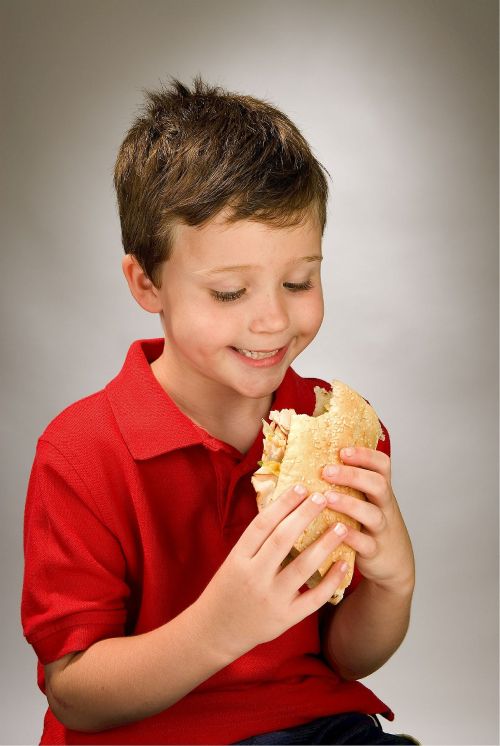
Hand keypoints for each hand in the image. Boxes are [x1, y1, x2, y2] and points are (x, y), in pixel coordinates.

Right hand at [194, 484, 348, 661]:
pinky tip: (344, 564)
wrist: (215, 631)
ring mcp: (270, 598)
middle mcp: (254, 576)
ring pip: (302, 567)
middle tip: (323, 497)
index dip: (283, 504)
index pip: (262, 525)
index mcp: (238, 558)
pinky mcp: (284, 618)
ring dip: (324, 544)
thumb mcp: (234, 561)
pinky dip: (330, 581)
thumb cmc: (228, 588)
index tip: (301, 487)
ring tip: (341, 526)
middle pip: (282, 540)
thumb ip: (256, 541)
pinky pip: (313, 599)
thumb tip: (285, 509)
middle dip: (304, 516)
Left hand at [321, 447, 414, 593]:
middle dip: (353, 475)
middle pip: (378, 485)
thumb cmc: (368, 525)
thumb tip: (309, 460)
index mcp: (380, 490)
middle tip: (327, 471)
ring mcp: (381, 529)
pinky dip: (351, 537)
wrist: (393, 564)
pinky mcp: (375, 551)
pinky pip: (366, 543)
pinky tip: (333, 530)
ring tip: (327, 498)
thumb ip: (348, 484)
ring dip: (349, 504)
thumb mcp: (365, 501)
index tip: (343, 451)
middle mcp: (384, 506)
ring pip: (372, 514)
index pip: (382, 465)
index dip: (365, 455)